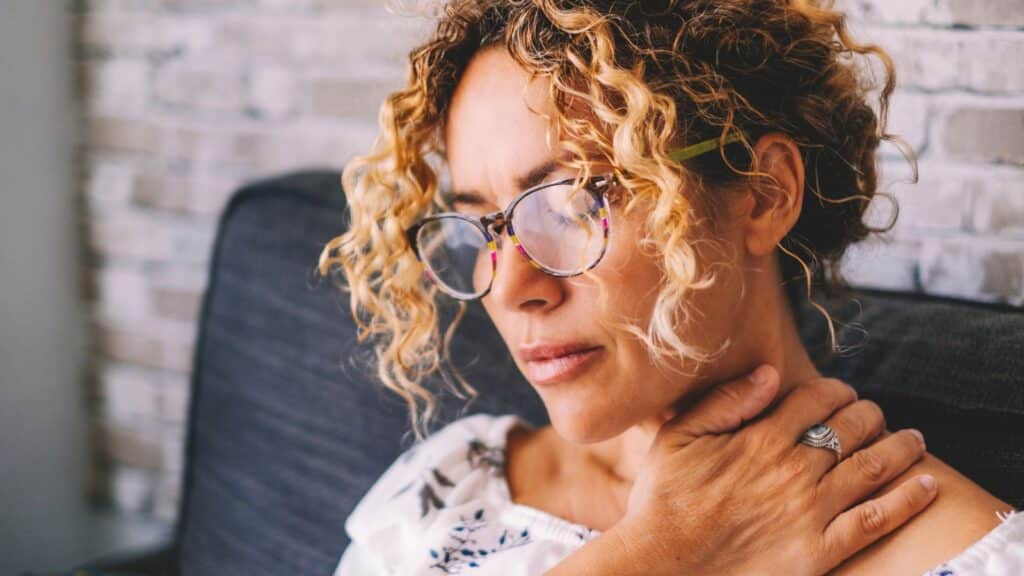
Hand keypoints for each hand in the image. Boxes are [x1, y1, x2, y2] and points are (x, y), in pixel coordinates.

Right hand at [614, 365, 936, 575]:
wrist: (665, 562)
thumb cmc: (664, 498)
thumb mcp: (679, 436)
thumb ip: (725, 401)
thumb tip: (769, 371)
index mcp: (761, 437)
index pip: (817, 398)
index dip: (836, 389)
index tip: (842, 393)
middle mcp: (794, 468)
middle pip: (853, 427)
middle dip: (870, 413)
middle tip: (875, 414)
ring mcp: (811, 509)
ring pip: (873, 466)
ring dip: (901, 446)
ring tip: (914, 440)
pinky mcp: (821, 549)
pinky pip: (877, 520)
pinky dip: (908, 499)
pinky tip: (927, 485)